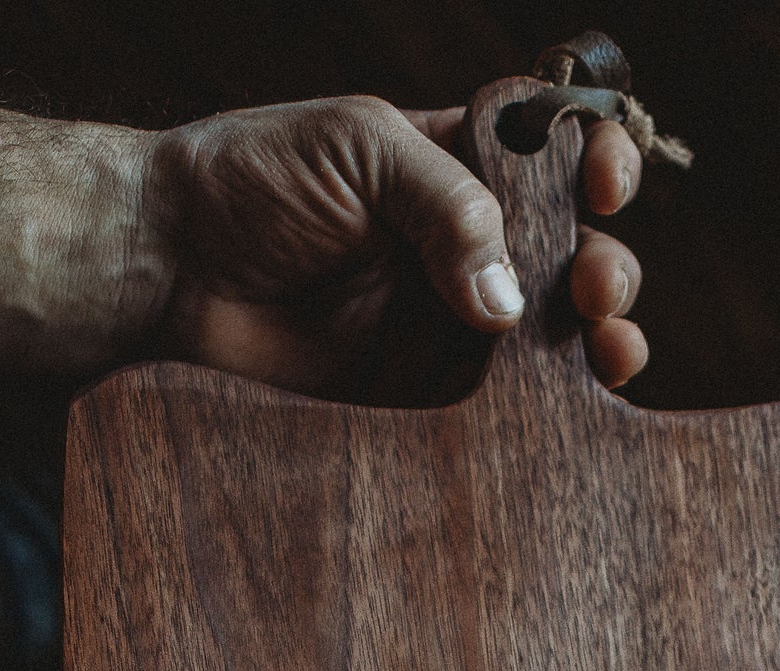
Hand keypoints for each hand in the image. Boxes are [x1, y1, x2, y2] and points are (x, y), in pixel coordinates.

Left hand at [146, 95, 646, 396]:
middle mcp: (462, 247)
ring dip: (601, 341)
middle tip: (594, 288)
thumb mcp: (358, 149)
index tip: (605, 182)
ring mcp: (445, 325)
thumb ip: (445, 204)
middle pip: (571, 258)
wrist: (169, 268)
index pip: (555, 158)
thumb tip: (509, 300)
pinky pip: (496, 409)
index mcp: (456, 165)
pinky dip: (544, 412)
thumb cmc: (250, 182)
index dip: (596, 164)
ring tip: (610, 348)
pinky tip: (571, 405)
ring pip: (551, 340)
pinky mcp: (418, 394)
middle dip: (607, 270)